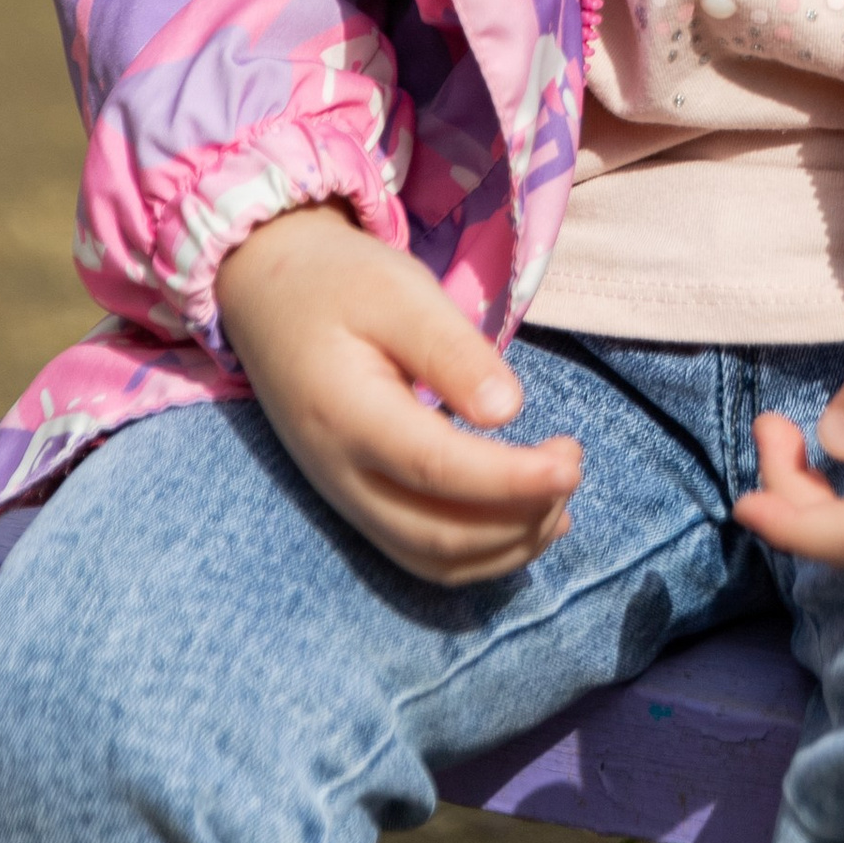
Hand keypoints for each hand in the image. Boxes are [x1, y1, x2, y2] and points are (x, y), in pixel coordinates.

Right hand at [216, 204, 582, 584]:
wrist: (269, 295)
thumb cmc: (341, 283)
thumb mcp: (398, 293)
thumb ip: (450, 352)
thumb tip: (508, 412)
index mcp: (348, 416)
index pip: (437, 470)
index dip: (510, 480)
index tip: (572, 464)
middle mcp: (341, 475)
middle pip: (438, 536)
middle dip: (520, 516)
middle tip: (573, 462)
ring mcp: (345, 497)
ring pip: (432, 559)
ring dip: (506, 544)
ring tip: (562, 492)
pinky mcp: (359, 501)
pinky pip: (420, 553)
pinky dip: (480, 553)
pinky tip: (529, 522)